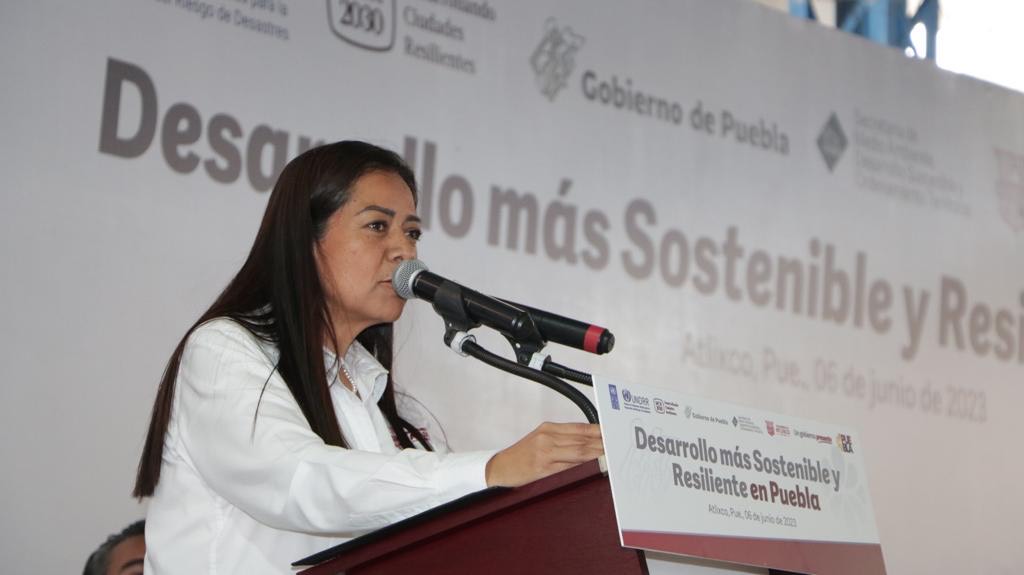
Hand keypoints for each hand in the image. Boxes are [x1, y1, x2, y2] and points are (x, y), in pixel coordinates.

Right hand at [485, 422, 603, 487]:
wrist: (499, 468)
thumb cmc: (522, 455)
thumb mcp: (540, 440)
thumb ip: (562, 440)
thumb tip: (588, 445)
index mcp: (548, 428)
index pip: (580, 428)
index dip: (598, 431)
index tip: (613, 434)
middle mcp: (547, 437)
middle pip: (582, 440)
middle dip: (602, 443)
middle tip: (619, 446)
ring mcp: (545, 452)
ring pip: (579, 452)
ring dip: (597, 454)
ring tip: (612, 456)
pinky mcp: (543, 467)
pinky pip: (569, 467)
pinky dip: (583, 466)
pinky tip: (594, 467)